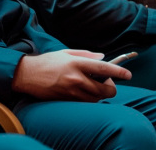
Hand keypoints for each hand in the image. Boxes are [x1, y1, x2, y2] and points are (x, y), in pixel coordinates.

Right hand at [11, 49, 130, 101]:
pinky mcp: (67, 100)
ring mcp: (71, 91)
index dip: (118, 71)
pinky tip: (84, 90)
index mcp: (76, 63)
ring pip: (96, 98)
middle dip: (111, 87)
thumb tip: (102, 57)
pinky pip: (85, 102)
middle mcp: (76, 78)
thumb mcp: (65, 53)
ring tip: (94, 85)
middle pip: (104, 89)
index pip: (103, 68)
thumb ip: (86, 54)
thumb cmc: (46, 62)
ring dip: (100, 93)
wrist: (27, 75)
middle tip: (107, 82)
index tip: (128, 74)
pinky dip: (89, 98)